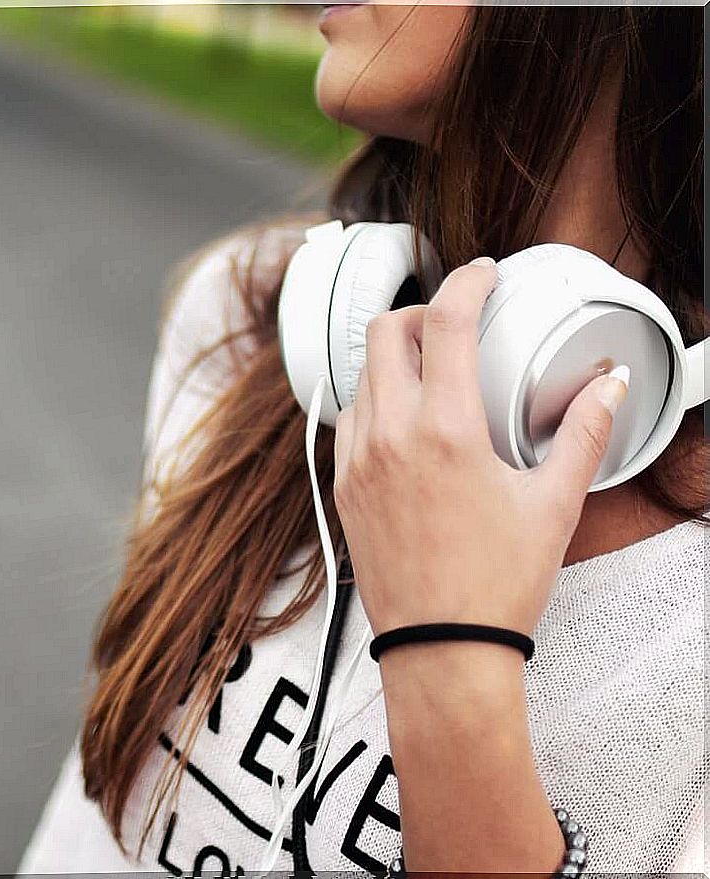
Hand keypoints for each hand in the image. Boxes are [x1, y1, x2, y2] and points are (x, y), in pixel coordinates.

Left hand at [332, 257, 629, 639]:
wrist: (441, 650)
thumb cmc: (498, 585)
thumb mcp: (554, 504)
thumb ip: (582, 434)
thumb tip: (609, 388)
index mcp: (444, 432)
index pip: (446, 323)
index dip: (466, 282)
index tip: (483, 274)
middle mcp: (389, 437)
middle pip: (384, 333)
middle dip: (420, 312)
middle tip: (455, 321)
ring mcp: (357, 462)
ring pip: (362, 376)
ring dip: (395, 358)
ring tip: (435, 371)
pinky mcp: (343, 487)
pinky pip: (349, 420)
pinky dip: (374, 400)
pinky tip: (405, 418)